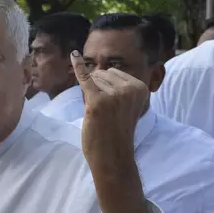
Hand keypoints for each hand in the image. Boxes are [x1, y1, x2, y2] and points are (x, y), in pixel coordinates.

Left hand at [71, 51, 147, 165]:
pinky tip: (74, 56)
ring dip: (91, 95)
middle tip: (105, 112)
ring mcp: (113, 94)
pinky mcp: (97, 101)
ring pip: (93, 80)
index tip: (114, 108)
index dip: (107, 89)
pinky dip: (78, 66)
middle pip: (102, 75)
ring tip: (99, 114)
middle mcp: (129, 88)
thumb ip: (119, 89)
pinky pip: (85, 78)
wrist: (113, 156)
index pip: (113, 74)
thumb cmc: (117, 132)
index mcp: (140, 87)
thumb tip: (97, 71)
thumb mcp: (126, 105)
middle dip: (98, 90)